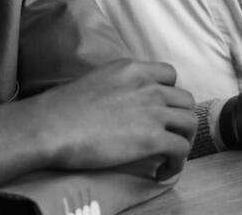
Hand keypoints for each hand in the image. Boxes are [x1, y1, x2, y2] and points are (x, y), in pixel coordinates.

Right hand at [37, 59, 195, 178]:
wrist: (52, 126)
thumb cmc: (62, 108)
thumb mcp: (97, 79)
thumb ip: (118, 84)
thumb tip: (122, 101)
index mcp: (133, 69)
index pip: (170, 74)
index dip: (170, 94)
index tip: (162, 110)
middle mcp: (148, 85)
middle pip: (185, 99)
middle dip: (180, 118)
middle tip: (169, 135)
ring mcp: (152, 110)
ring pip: (189, 123)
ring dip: (184, 140)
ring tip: (170, 155)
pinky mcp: (152, 138)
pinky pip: (180, 149)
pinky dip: (177, 163)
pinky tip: (163, 171)